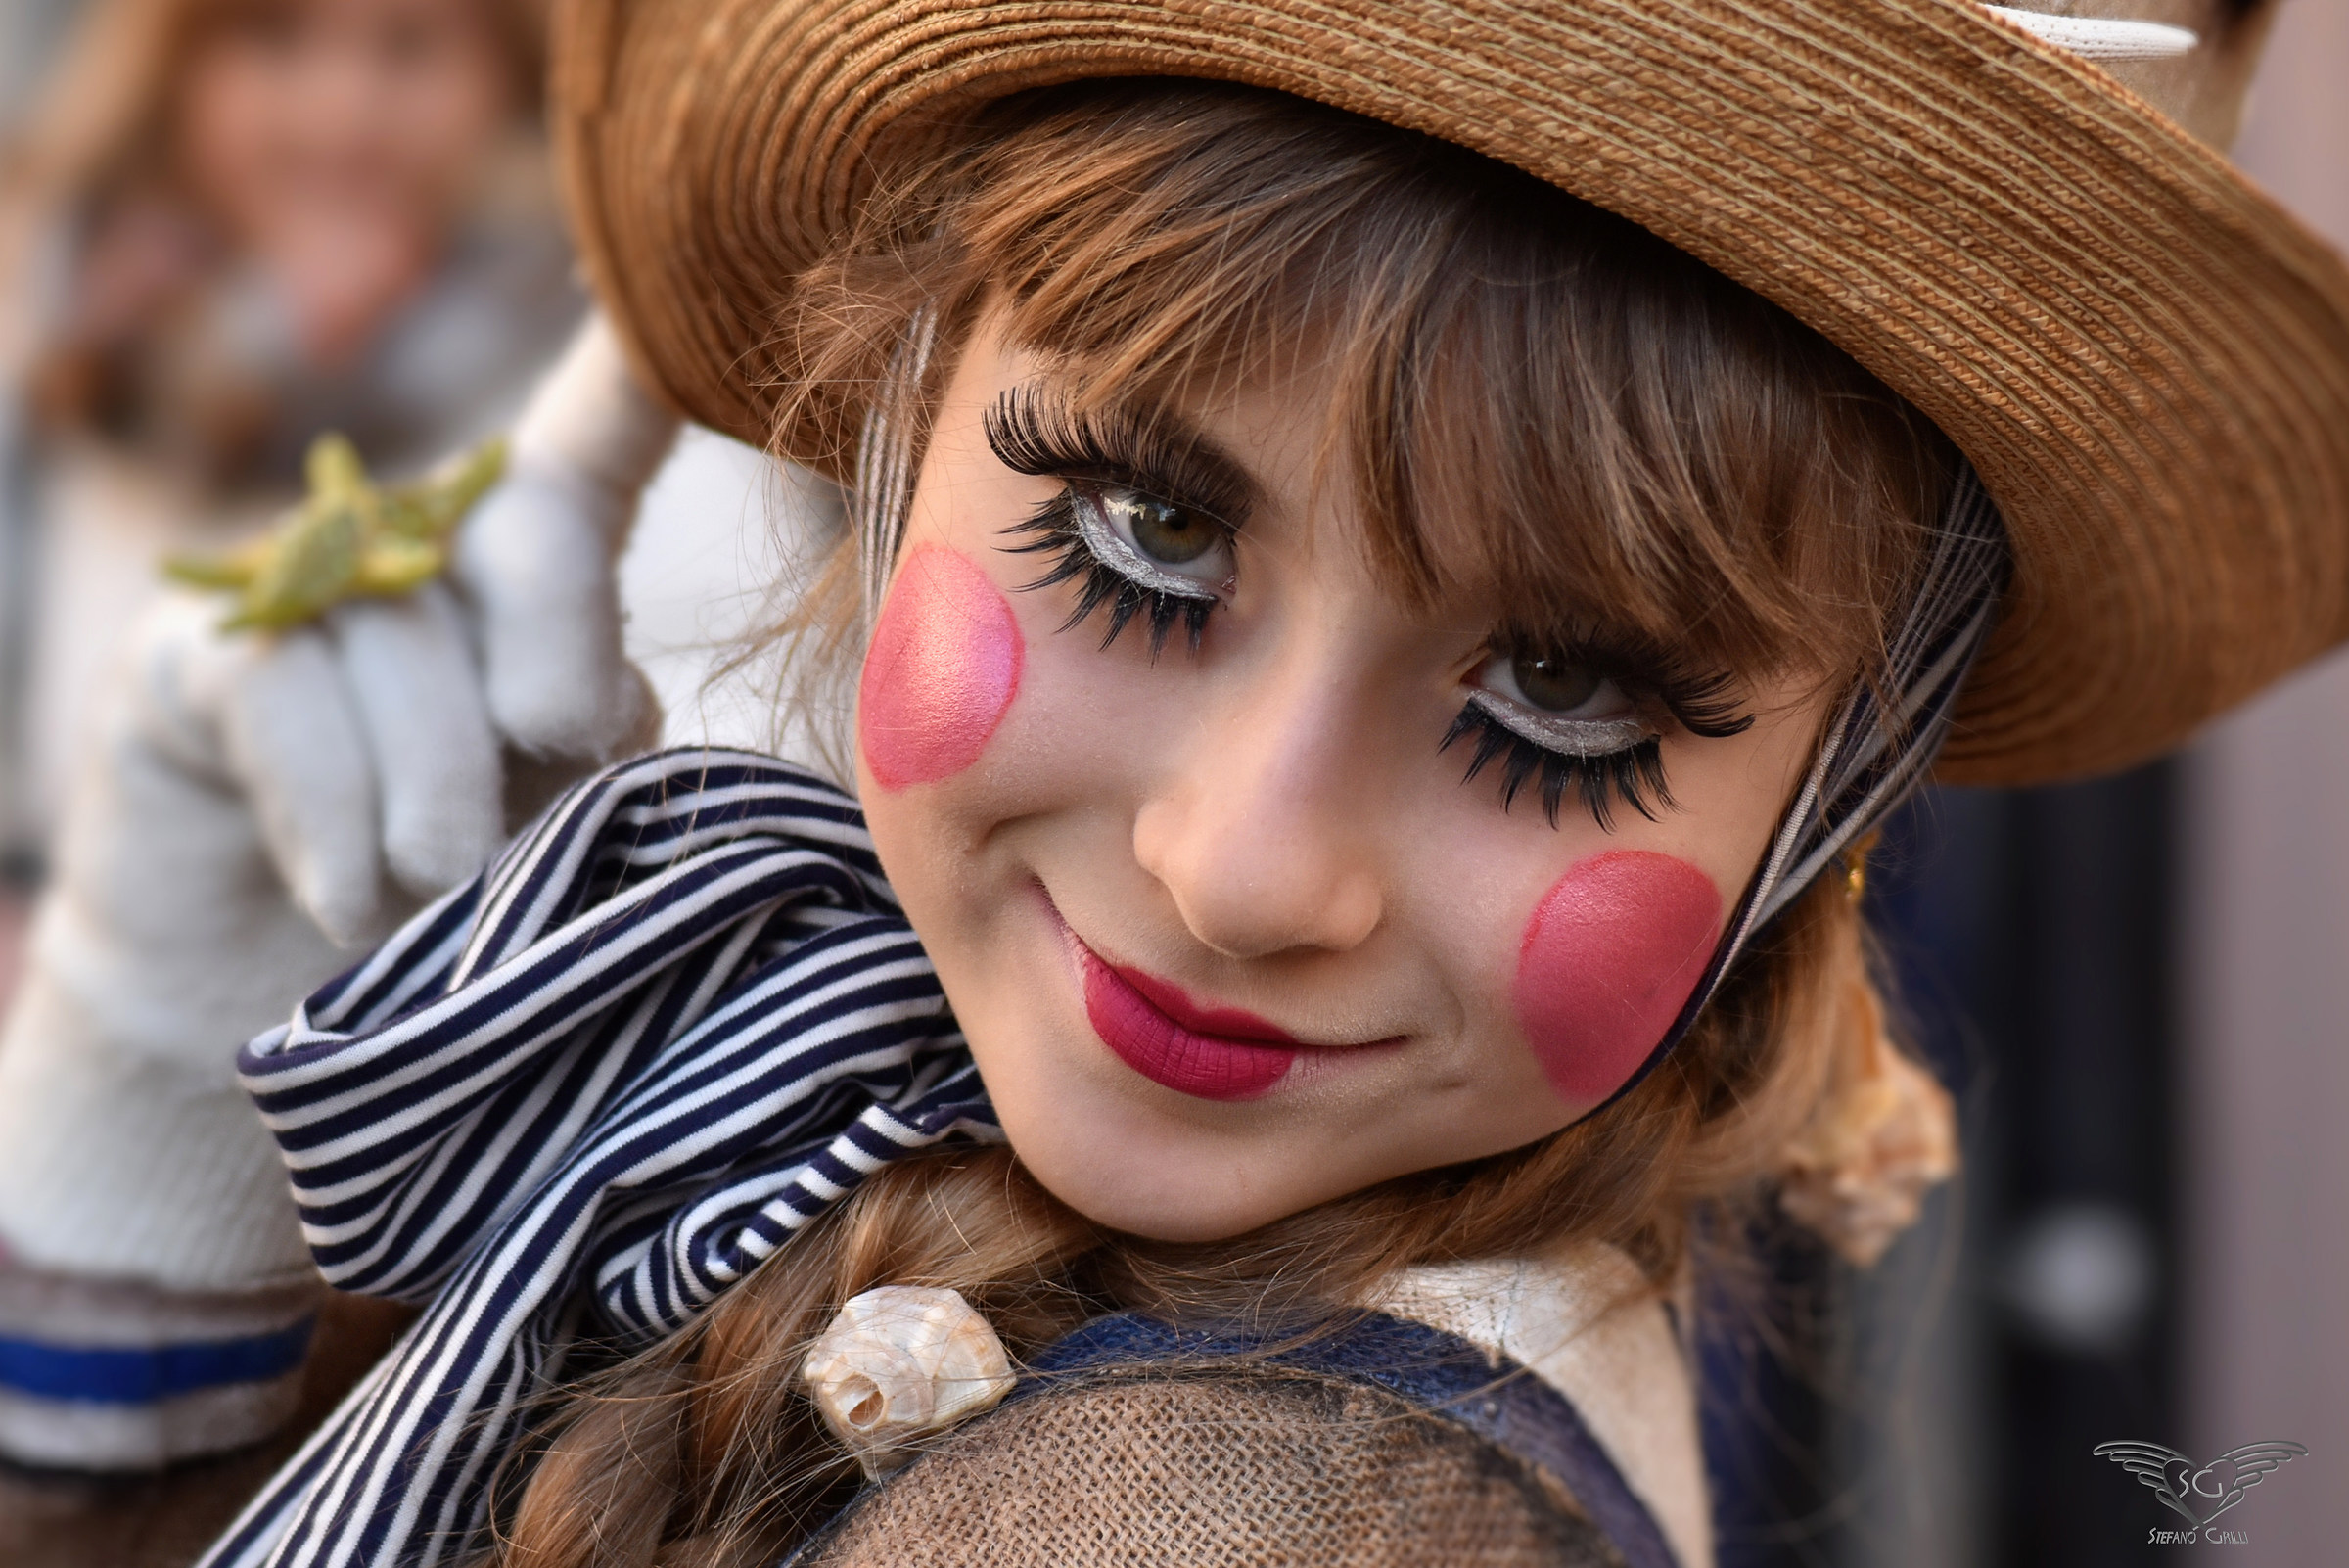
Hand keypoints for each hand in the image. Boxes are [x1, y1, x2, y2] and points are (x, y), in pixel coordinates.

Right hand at [0, 311, 677, 1466]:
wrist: (271, 1001)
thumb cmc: (460, 908)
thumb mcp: (561, 825)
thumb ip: (599, 748)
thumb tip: (595, 709)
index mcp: (535, 578)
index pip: (600, 453)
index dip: (642, 376)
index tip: (685, 323)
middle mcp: (419, 552)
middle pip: (526, 526)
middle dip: (557, 642)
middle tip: (554, 749)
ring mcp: (300, 592)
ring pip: (405, 635)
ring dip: (441, 787)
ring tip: (445, 891)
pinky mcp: (196, 660)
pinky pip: (286, 696)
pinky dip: (338, 813)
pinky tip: (350, 897)